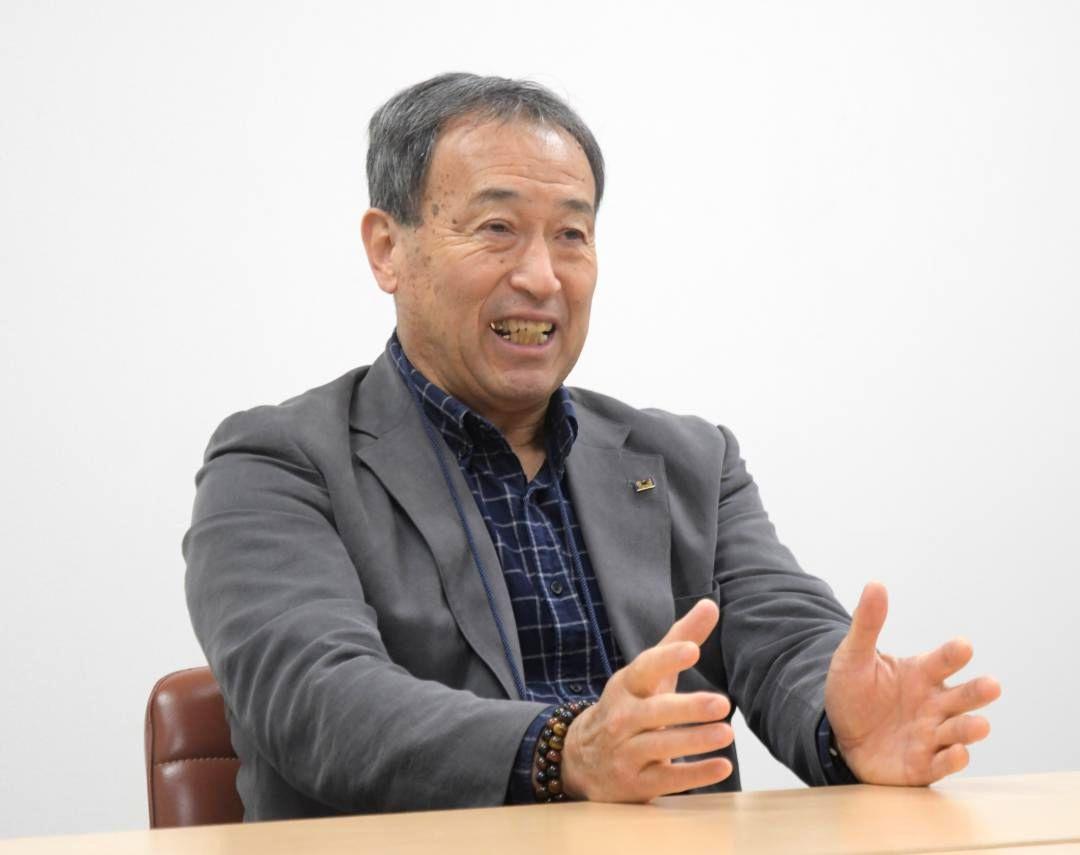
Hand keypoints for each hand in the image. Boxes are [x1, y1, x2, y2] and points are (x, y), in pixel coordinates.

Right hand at [561, 599, 734, 801]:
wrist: (581, 758)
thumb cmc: (629, 706)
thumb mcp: (649, 674)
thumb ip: (680, 640)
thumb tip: (710, 604)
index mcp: (627, 686)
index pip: (644, 668)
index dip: (667, 658)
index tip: (692, 649)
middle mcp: (623, 718)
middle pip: (654, 712)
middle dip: (687, 708)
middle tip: (722, 703)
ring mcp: (626, 752)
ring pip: (660, 746)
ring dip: (694, 741)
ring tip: (726, 733)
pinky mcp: (636, 784)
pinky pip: (666, 779)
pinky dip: (694, 774)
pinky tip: (721, 767)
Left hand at [825, 582, 1001, 784]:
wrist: (836, 733)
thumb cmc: (853, 692)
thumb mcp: (854, 656)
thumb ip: (868, 624)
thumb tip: (875, 584)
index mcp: (921, 673)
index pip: (943, 660)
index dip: (953, 654)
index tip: (963, 646)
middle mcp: (933, 703)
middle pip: (963, 697)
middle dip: (978, 692)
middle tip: (991, 686)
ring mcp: (930, 735)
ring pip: (959, 731)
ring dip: (970, 728)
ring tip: (979, 724)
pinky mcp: (921, 764)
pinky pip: (940, 764)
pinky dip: (951, 760)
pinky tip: (959, 753)